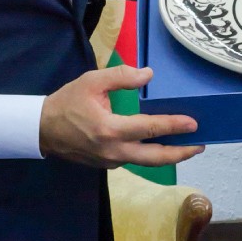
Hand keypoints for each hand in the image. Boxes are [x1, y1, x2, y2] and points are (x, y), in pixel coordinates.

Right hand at [40, 65, 203, 169]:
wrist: (41, 129)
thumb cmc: (67, 102)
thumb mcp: (92, 81)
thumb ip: (122, 76)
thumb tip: (149, 74)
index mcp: (110, 130)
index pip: (150, 128)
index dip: (174, 126)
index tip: (193, 124)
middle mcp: (113, 151)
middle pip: (155, 158)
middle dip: (180, 153)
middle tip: (200, 145)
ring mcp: (110, 162)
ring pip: (145, 163)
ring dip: (168, 157)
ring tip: (187, 148)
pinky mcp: (106, 165)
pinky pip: (133, 161)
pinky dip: (150, 156)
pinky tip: (160, 146)